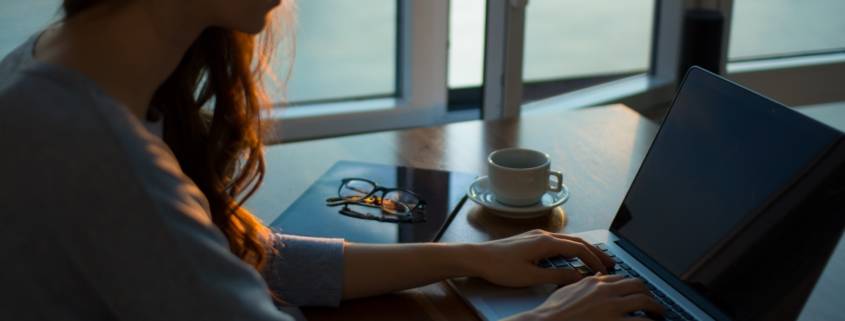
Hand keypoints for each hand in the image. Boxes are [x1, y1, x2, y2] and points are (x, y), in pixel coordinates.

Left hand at [470, 229, 615, 286]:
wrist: (478, 257)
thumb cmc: (500, 267)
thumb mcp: (531, 276)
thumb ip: (557, 276)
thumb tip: (578, 276)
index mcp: (546, 242)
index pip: (578, 249)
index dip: (594, 260)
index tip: (605, 270)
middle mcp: (544, 235)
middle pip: (577, 241)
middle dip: (595, 251)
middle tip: (610, 262)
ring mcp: (537, 235)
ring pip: (568, 240)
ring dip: (583, 249)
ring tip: (595, 259)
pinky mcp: (530, 239)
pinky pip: (558, 241)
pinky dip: (571, 248)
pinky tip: (572, 256)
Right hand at [504, 274, 664, 320]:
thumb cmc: (552, 312)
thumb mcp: (567, 290)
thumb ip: (582, 283)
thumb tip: (593, 278)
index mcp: (595, 282)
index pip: (622, 278)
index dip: (633, 286)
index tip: (637, 293)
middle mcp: (607, 292)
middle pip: (638, 286)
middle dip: (649, 294)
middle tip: (653, 304)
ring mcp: (613, 308)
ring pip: (645, 302)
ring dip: (656, 308)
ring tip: (659, 315)